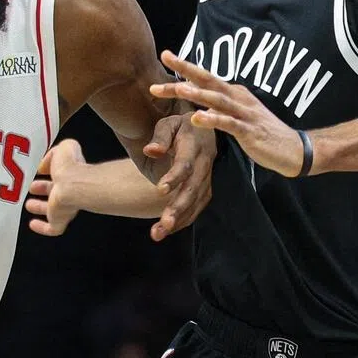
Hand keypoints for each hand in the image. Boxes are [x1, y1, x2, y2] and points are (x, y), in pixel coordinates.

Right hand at [26, 139, 85, 236]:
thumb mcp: (64, 149)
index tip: (40, 170)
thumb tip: (45, 162)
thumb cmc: (69, 168)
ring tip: (28, 204)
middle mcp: (69, 192)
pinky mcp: (59, 221)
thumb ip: (56, 152)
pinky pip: (51, 228)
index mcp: (70, 175)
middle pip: (55, 192)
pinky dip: (41, 227)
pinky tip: (33, 224)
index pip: (60, 174)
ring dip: (40, 208)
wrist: (72, 187)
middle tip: (32, 187)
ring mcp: (65, 208)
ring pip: (52, 211)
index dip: (49, 171)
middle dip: (43, 189)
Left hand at [142, 113, 215, 240]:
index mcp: (195, 145)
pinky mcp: (206, 187)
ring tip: (158, 233)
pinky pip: (197, 206)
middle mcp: (205, 163)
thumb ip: (160, 136)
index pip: (185, 164)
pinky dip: (184, 219)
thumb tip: (150, 150)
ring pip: (196, 202)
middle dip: (178, 207)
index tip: (160, 190)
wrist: (201, 129)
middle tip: (164, 224)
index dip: (174, 177)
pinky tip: (167, 230)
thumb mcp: (168, 124)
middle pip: (193, 188)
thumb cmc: (179, 126)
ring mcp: (207, 177)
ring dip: (179, 219)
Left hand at [151, 51, 307, 177]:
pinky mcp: (249, 131)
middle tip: (167, 57)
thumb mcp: (236, 117)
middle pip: (208, 81)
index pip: (205, 78)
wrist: (295, 149)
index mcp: (233, 93)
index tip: (166, 56)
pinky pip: (229, 124)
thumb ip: (218, 109)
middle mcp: (238, 98)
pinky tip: (198, 118)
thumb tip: (200, 104)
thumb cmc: (262, 132)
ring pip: (218, 100)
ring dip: (198, 94)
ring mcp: (244, 114)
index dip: (186, 67)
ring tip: (178, 89)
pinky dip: (213, 120)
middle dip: (187, 69)